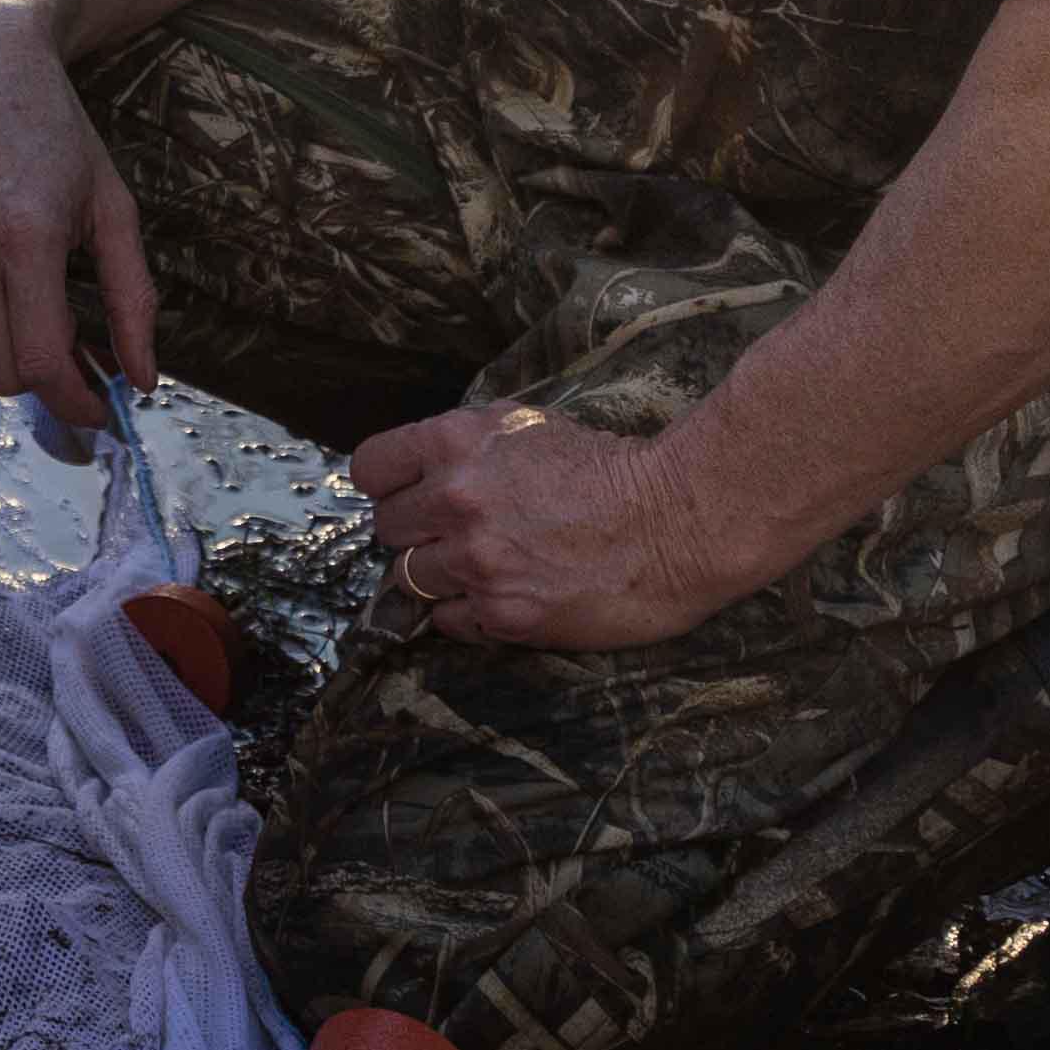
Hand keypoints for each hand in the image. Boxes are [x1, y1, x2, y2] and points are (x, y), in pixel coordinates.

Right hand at [0, 0, 158, 434]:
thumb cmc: (59, 132)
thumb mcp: (114, 208)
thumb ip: (133, 299)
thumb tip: (142, 381)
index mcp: (27, 237)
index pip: (42, 362)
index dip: (75, 402)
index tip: (103, 410)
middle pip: (2, 371)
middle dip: (47, 381)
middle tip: (81, 359)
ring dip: (6, 357)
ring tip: (39, 322)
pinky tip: (0, 296)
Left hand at [342, 403, 758, 652]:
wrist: (678, 521)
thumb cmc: (612, 469)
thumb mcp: (528, 427)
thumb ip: (467, 443)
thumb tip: (423, 466)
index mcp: (458, 443)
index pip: (371, 469)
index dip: (387, 484)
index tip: (403, 495)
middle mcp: (457, 501)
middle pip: (387, 528)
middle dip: (414, 533)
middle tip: (452, 537)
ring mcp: (477, 562)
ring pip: (410, 580)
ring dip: (438, 577)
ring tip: (481, 570)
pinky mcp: (504, 614)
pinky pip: (450, 622)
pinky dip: (467, 614)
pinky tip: (502, 598)